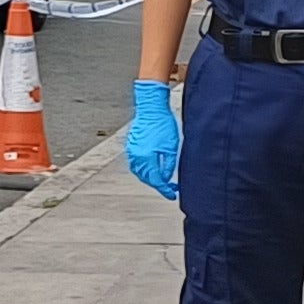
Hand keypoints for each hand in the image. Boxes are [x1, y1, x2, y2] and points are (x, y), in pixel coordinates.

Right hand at [127, 78, 181, 198]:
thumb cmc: (163, 124)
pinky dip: (145, 170)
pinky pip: (137, 164)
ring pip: (140, 172)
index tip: (172, 195)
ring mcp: (132, 151)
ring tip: (163, 179)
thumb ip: (168, 165)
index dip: (165, 190)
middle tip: (171, 188)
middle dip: (158, 184)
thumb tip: (166, 178)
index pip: (155, 180)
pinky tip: (154, 169)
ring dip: (151, 178)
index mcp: (146, 158)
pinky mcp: (132, 146)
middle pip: (146, 178)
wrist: (151, 107)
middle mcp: (136, 157)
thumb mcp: (171, 147)